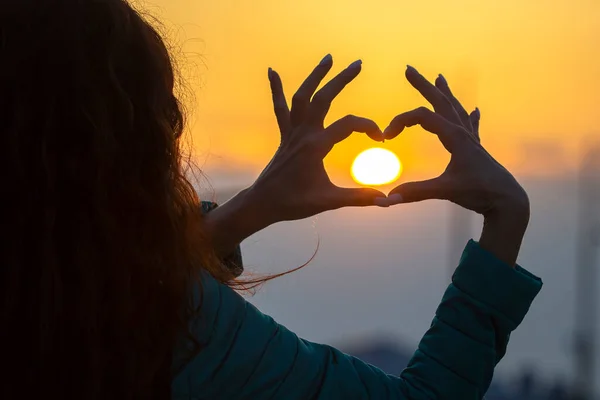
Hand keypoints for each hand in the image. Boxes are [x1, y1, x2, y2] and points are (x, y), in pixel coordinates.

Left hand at [248, 54, 386, 223]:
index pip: (347, 125)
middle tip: (358, 63)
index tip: (381, 139)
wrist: (263, 203)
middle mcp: (302, 134)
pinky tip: (271, 71)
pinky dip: (276, 89)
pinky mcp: (285, 135)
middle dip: (341, 79)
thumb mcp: (329, 201)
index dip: (368, 127)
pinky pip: (280, 108)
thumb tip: (388, 202)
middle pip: (323, 99)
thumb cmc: (294, 203)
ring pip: (302, 97)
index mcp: (315, 147)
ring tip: (328, 58)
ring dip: (315, 76)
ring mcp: (292, 132)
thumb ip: (359, 198)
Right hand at [384, 66, 529, 264]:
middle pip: (440, 102)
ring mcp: (471, 140)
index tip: (385, 137)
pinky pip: (471, 126)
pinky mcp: (476, 150)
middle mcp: (463, 133)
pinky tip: (475, 110)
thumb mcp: (445, 191)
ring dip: (445, 93)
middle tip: (408, 69)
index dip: (400, 122)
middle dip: (423, 85)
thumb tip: (388, 198)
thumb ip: (416, 192)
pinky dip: (470, 116)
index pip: (422, 117)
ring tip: (440, 77)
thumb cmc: (480, 193)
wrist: (508, 201)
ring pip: (455, 109)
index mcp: (455, 137)